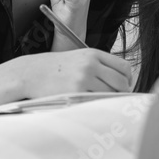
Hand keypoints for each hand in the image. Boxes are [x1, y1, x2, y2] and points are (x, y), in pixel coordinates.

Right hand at [14, 48, 132, 96]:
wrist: (30, 73)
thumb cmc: (54, 68)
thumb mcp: (78, 58)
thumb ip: (98, 66)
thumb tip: (122, 83)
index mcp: (93, 54)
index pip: (124, 67)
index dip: (128, 79)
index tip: (124, 86)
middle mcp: (90, 65)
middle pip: (122, 83)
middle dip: (121, 92)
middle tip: (112, 97)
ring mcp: (84, 79)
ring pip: (111, 94)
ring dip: (107, 99)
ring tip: (96, 99)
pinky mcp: (76, 92)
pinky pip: (96, 102)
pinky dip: (95, 104)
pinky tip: (86, 102)